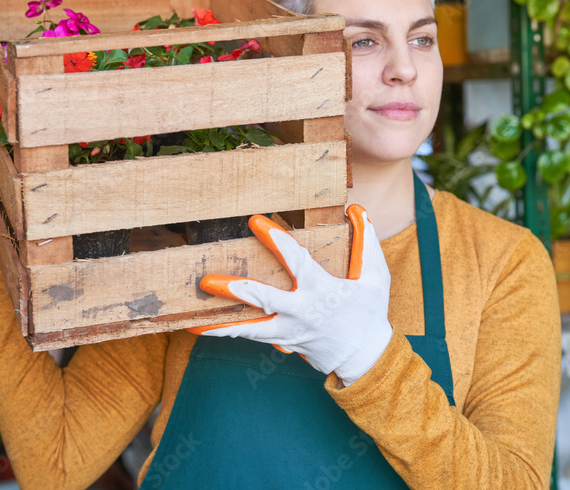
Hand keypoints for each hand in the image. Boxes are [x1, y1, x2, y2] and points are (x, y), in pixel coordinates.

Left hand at [189, 205, 391, 385]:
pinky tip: (204, 328)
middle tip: (208, 282)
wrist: (365, 359)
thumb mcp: (376, 277)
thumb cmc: (370, 313)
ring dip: (222, 323)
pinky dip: (228, 332)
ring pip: (251, 328)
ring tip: (193, 321)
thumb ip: (366, 242)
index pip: (296, 261)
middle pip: (264, 300)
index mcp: (322, 291)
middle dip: (235, 291)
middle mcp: (302, 313)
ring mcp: (290, 331)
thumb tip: (356, 209)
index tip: (255, 222)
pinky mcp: (283, 342)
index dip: (275, 240)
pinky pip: (252, 336)